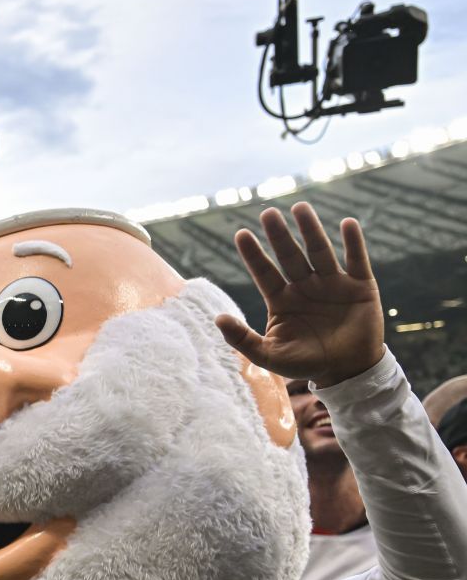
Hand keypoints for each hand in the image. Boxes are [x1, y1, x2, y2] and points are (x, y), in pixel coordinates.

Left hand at [220, 202, 383, 387]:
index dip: (253, 254)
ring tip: (300, 208)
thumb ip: (243, 339)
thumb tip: (217, 319)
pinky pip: (356, 260)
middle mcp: (305, 286)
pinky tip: (347, 224)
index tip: (241, 234)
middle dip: (279, 235)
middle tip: (267, 213)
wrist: (347, 371)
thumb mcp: (270, 355)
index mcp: (282, 300)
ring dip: (311, 230)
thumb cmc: (306, 363)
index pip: (264, 272)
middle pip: (289, 256)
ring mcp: (332, 284)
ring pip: (320, 252)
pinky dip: (353, 243)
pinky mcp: (360, 286)